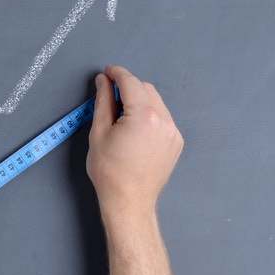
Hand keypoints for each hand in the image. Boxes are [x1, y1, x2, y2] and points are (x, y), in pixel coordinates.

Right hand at [86, 65, 183, 220]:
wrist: (129, 202)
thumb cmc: (111, 173)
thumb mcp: (99, 133)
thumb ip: (103, 102)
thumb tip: (103, 83)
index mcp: (143, 116)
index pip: (130, 83)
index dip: (117, 74)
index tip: (107, 72)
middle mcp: (164, 121)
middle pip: (145, 89)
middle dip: (128, 87)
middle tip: (109, 95)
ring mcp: (173, 132)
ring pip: (156, 102)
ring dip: (139, 100)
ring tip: (120, 116)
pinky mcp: (175, 141)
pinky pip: (162, 118)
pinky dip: (149, 115)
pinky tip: (134, 129)